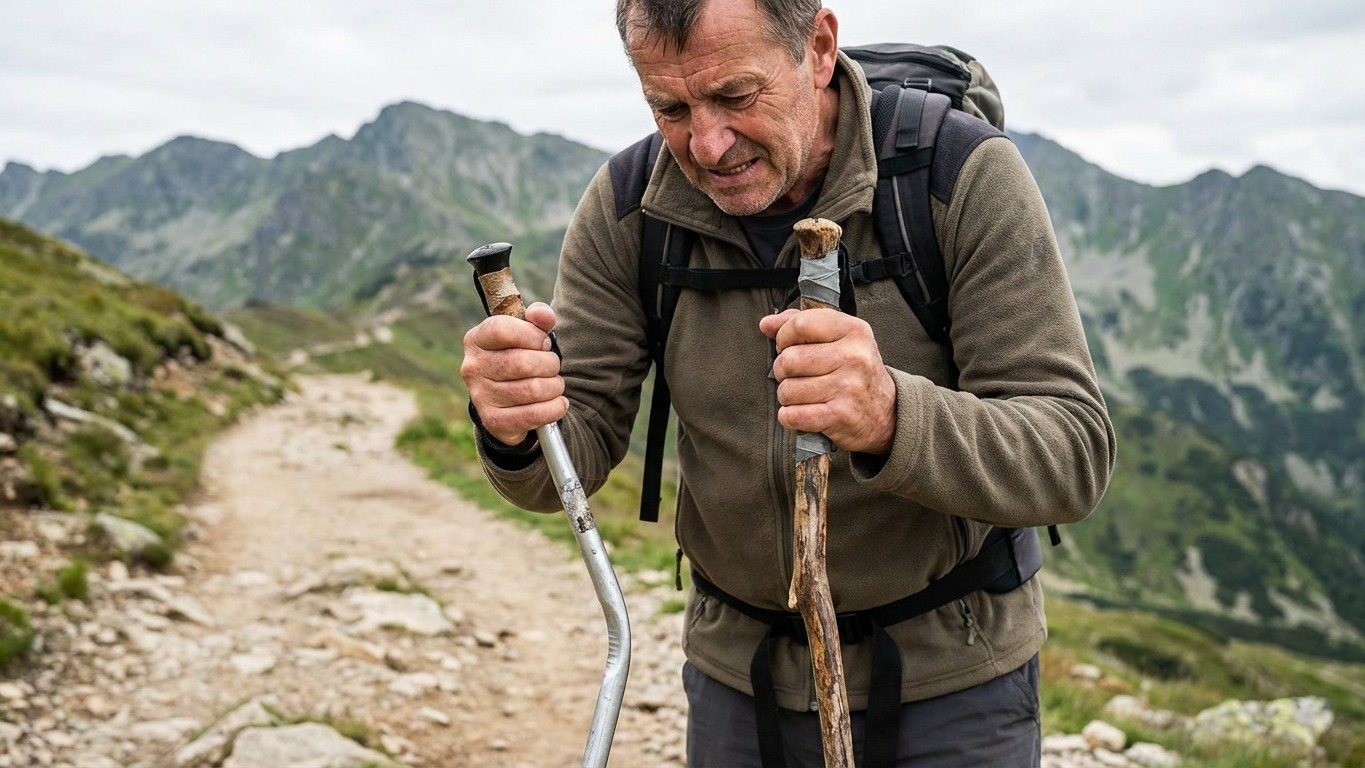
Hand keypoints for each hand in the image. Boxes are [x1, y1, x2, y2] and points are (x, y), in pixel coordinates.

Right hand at [460, 302, 566, 445]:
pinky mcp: (493, 420)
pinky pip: (533, 415)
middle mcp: (472, 367)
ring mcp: (480, 396)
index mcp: (476, 339)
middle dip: (550, 364)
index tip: (544, 342)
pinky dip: (554, 408)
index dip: (532, 335)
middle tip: (553, 367)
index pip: (502, 329)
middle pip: (523, 363)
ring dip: (554, 386)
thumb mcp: (527, 333)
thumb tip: (543, 316)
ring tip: (555, 384)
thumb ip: (538, 318)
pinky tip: (557, 403)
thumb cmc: (519, 357)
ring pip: (532, 389)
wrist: (506, 401)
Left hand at [758, 308, 896, 454]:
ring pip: (787, 390)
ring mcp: (848, 387)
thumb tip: (766, 324)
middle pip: (789, 359)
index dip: (783, 337)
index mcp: (854, 330)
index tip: (788, 346)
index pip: (800, 324)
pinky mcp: (840, 416)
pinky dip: (789, 416)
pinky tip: (802, 413)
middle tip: (795, 376)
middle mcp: (854, 357)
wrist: (884, 413)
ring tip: (803, 395)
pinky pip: (793, 415)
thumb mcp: (839, 339)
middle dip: (782, 370)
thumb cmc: (853, 372)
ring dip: (787, 396)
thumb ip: (801, 324)